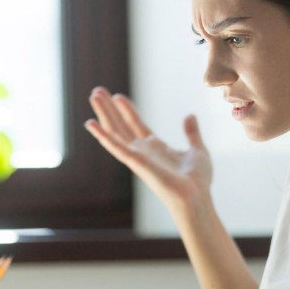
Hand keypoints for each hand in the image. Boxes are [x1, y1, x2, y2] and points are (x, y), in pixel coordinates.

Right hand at [85, 87, 212, 210]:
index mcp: (156, 148)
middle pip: (121, 126)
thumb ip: (192, 133)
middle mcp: (143, 152)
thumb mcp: (198, 150)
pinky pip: (116, 147)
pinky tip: (91, 124)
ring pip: (115, 131)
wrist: (196, 197)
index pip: (136, 125)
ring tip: (93, 95)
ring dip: (103, 114)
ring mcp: (137, 157)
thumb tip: (190, 115)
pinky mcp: (136, 163)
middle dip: (109, 109)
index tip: (118, 97)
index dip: (127, 110)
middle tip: (96, 91)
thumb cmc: (198, 181)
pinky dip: (103, 136)